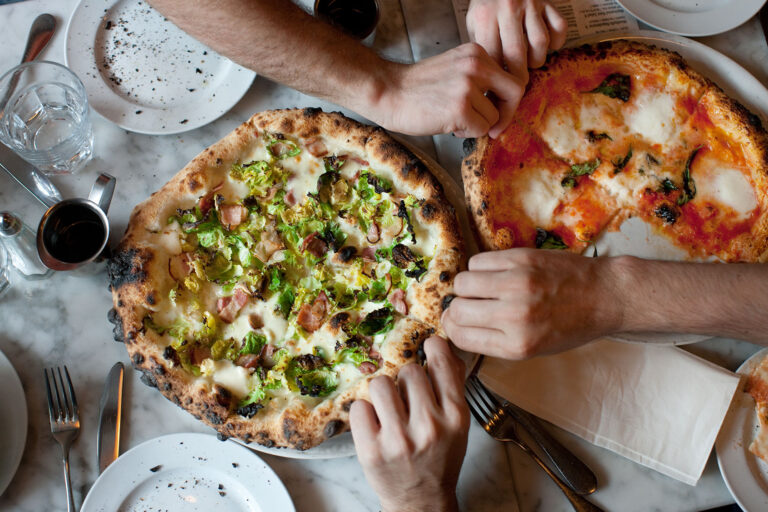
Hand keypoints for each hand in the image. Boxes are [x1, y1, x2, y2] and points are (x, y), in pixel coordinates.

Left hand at [349, 336, 469, 511]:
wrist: (421, 501)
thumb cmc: (439, 459)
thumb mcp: (458, 424)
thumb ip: (452, 385)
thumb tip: (441, 346)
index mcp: (455, 417)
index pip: (442, 365)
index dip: (433, 348)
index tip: (428, 346)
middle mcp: (428, 427)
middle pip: (408, 371)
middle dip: (405, 380)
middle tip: (407, 398)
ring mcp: (397, 439)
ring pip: (380, 384)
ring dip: (383, 393)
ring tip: (389, 410)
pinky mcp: (370, 450)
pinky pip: (359, 407)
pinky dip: (365, 413)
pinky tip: (375, 425)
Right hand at [371, 43, 524, 137]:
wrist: (388, 93)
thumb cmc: (417, 87)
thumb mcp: (455, 70)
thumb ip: (479, 80)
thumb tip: (504, 105)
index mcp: (476, 53)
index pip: (511, 76)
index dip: (508, 98)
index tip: (497, 110)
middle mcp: (476, 65)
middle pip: (515, 92)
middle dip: (506, 114)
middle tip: (492, 126)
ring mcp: (468, 86)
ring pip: (495, 117)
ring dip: (478, 125)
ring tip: (455, 120)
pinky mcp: (461, 108)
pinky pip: (480, 129)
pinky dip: (467, 133)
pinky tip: (449, 125)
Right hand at [442, 249, 623, 358]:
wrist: (605, 296)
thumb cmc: (571, 325)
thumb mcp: (534, 348)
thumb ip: (495, 340)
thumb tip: (456, 325)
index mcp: (517, 345)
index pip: (460, 336)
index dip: (453, 328)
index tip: (457, 322)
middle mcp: (514, 316)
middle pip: (457, 310)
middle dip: (458, 308)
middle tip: (471, 304)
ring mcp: (517, 284)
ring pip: (463, 282)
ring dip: (467, 286)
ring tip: (484, 287)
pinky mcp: (521, 259)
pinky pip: (478, 262)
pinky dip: (480, 268)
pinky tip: (495, 273)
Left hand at [466, 0, 567, 79]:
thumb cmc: (487, 6)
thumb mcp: (474, 23)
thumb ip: (481, 48)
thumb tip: (489, 81)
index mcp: (485, 16)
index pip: (493, 57)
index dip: (497, 78)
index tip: (498, 89)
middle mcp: (508, 8)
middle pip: (517, 54)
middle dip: (518, 77)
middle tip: (517, 85)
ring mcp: (530, 4)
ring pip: (540, 42)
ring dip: (536, 59)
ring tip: (529, 62)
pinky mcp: (547, 1)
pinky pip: (559, 27)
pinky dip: (557, 42)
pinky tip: (548, 46)